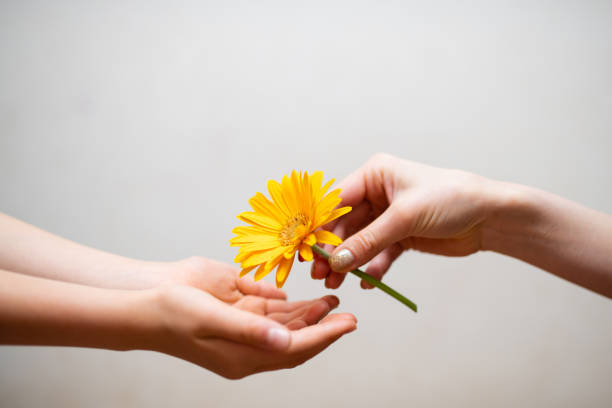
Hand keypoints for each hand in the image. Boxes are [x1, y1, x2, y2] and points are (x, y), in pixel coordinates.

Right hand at [148, 258, 356, 378]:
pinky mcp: (238, 314)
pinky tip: (304, 299)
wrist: (144, 306)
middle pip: (295, 340)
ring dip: (310, 315)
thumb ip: (250, 330)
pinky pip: (271, 314)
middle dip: (324, 327)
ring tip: (332, 301)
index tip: (348, 324)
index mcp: (242, 357)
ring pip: (286, 327)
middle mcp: (247, 347)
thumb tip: (285, 341)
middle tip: (349, 314)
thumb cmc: (173, 315)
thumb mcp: (211, 320)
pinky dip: (290, 307)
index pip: (294, 349)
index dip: (324, 337)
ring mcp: (243, 331)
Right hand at [312, 153, 496, 288]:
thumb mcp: (405, 217)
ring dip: (348, 262)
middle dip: (332, 249)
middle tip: (319, 274)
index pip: (337, 200)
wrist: (490, 217)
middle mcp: (378, 192)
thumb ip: (368, 240)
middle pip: (344, 224)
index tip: (304, 249)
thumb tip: (336, 260)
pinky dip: (371, 267)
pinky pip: (378, 253)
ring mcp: (388, 215)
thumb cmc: (451, 199)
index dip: (319, 225)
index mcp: (375, 174)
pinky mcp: (401, 235)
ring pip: (359, 241)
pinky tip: (366, 282)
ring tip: (335, 283)